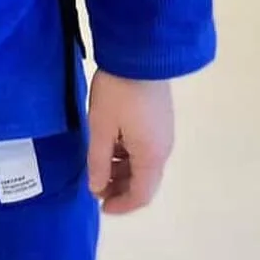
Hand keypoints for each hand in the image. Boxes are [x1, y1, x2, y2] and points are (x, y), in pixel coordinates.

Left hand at [87, 71, 173, 215]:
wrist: (139, 53)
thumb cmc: (117, 93)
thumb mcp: (101, 127)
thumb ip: (98, 161)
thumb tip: (97, 188)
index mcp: (151, 156)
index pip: (141, 195)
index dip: (121, 205)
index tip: (100, 205)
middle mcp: (163, 149)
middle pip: (144, 181)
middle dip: (120, 188)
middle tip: (95, 184)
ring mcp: (164, 133)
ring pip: (144, 164)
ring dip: (123, 170)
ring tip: (98, 163)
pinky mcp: (161, 119)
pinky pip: (146, 148)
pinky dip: (129, 154)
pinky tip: (110, 143)